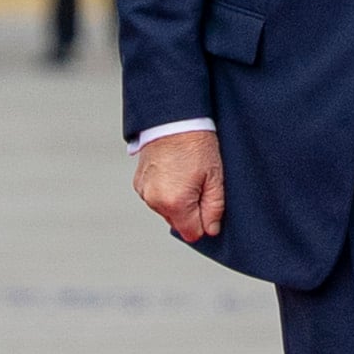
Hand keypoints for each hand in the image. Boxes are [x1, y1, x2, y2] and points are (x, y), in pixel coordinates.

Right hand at [134, 129, 224, 243]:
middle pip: (178, 223)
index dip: (204, 223)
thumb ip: (214, 209)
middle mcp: (155, 201)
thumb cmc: (196, 145)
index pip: (192, 233)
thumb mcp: (215, 177)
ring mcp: (144, 193)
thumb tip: (211, 229)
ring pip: (166, 211)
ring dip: (177, 201)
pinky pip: (156, 198)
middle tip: (198, 184)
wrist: (172, 120)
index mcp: (175, 203)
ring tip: (184, 175)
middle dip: (190, 211)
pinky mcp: (139, 184)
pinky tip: (172, 172)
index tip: (208, 203)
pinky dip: (165, 191)